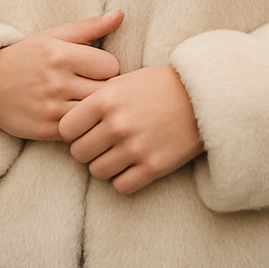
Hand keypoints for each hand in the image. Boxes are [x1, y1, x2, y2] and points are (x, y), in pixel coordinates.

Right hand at [0, 11, 122, 139]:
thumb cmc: (27, 56)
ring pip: (94, 113)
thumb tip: (122, 14)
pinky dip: (80, 124)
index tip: (98, 70)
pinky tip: (74, 116)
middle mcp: (56, 82)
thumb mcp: (54, 36)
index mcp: (61, 55)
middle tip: (96, 87)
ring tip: (87, 102)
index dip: (108, 68)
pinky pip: (79, 130)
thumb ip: (90, 26)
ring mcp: (50, 108)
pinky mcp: (45, 129)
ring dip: (94, 109)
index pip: (111, 66)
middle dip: (105, 90)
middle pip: (106, 91)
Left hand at [58, 65, 204, 194]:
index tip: (85, 130)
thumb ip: (96, 100)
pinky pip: (121, 186)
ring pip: (97, 172)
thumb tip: (71, 123)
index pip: (66, 129)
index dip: (74, 131)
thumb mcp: (123, 81)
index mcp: (106, 99)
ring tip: (119, 153)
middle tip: (103, 143)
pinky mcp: (153, 166)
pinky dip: (124, 179)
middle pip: (79, 153)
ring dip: (105, 165)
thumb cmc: (160, 86)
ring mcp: (135, 147)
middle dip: (88, 150)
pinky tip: (133, 165)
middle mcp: (117, 124)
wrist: (202, 96)